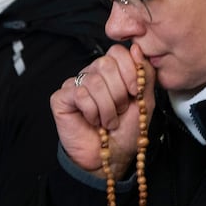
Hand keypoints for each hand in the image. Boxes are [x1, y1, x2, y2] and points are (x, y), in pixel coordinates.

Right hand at [51, 43, 155, 180]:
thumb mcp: (144, 100)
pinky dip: (92, 112)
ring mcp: (76, 84)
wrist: (111, 157)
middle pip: (106, 64)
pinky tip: (92, 121)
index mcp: (112, 71)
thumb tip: (137, 48)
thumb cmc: (127, 131)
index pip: (118, 52)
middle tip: (119, 111)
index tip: (133, 92)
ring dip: (106, 108)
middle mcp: (92, 73)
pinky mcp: (61, 97)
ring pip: (94, 81)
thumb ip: (144, 73)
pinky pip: (80, 94)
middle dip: (119, 93)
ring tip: (107, 121)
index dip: (129, 71)